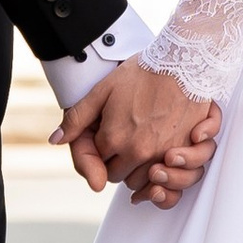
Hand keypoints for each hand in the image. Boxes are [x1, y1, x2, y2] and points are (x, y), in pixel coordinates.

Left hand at [54, 57, 221, 207]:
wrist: (183, 62)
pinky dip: (164, 174)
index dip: (101, 151)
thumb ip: (77, 118)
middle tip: (123, 142)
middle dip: (116, 163)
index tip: (108, 137)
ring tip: (141, 148)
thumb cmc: (143, 72)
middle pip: (118, 176)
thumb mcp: (102, 90)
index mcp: (115, 138)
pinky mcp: (186, 151)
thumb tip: (56, 140)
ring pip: (143, 181)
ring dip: (138, 171)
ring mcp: (164, 153)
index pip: (98, 163)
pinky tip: (162, 161)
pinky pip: (170, 178)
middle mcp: (138, 151)